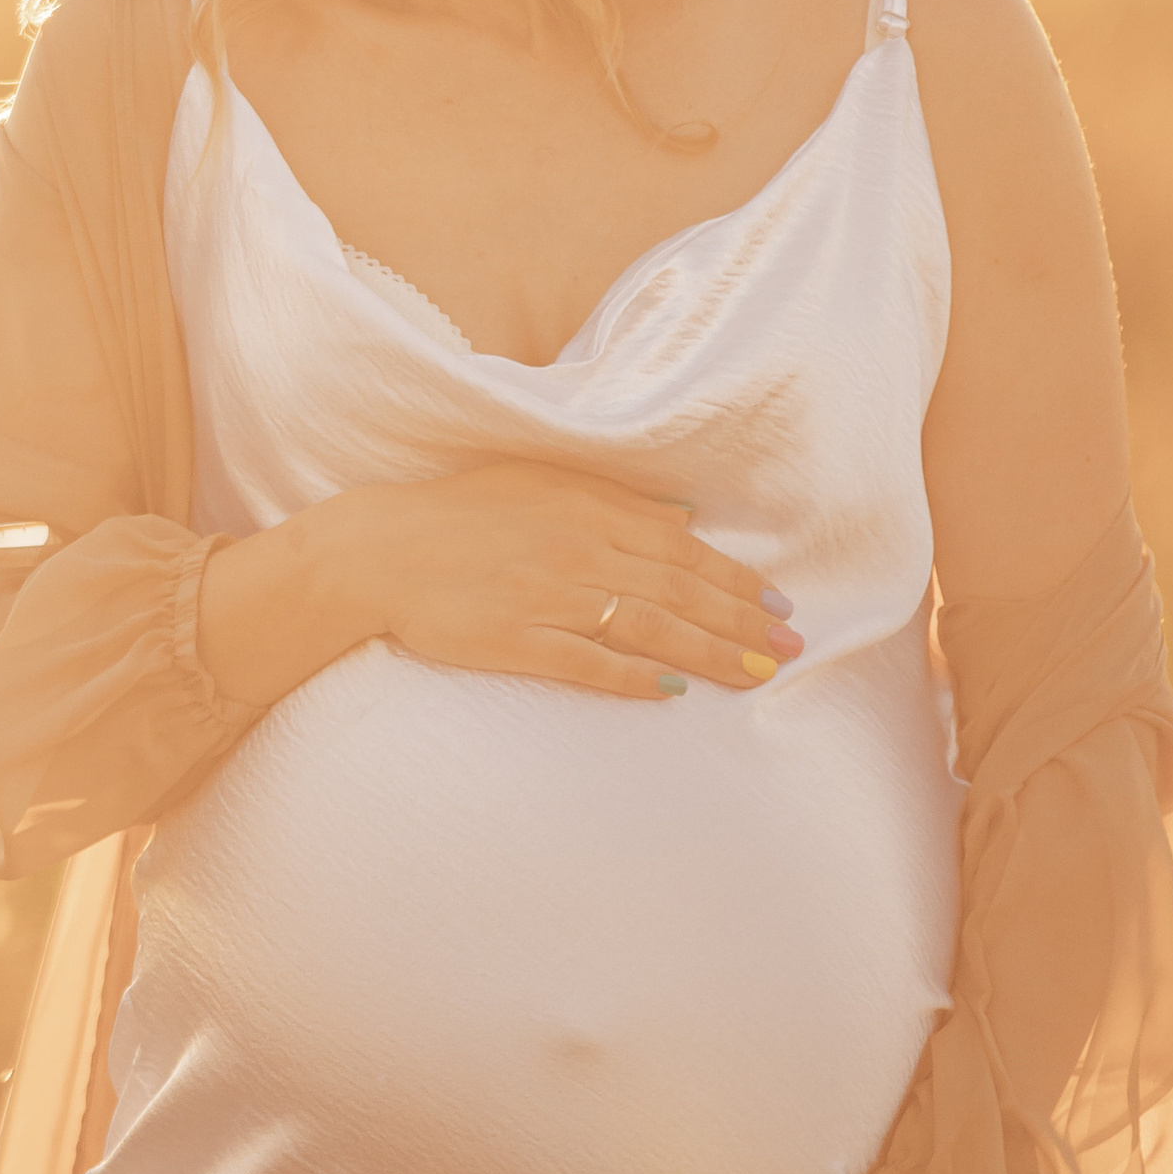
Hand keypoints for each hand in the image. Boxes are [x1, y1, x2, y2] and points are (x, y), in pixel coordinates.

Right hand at [345, 458, 802, 699]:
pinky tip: (672, 692)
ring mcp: (549, 598)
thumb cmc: (458, 512)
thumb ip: (612, 497)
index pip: (680, 549)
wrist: (381, 550)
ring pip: (650, 628)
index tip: (777, 603)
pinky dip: (636, 679)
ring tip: (756, 675)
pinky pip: (591, 665)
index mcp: (584, 507)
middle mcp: (577, 550)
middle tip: (791, 648)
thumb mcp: (537, 480)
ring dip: (711, 653)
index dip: (734, 579)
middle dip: (742, 622)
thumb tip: (682, 515)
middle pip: (679, 590)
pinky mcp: (518, 641)